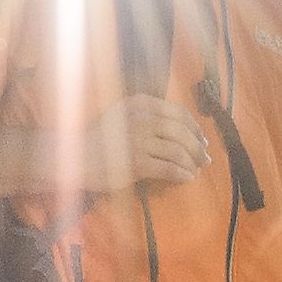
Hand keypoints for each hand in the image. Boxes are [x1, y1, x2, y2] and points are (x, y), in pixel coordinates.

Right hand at [84, 93, 224, 194]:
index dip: (194, 127)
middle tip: (205, 159)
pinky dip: (182, 174)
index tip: (202, 139)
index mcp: (140, 104)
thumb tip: (183, 129)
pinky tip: (186, 178)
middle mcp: (141, 118)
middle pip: (181, 132)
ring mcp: (138, 141)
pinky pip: (169, 168)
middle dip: (198, 147)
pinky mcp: (136, 163)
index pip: (178, 112)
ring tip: (196, 170)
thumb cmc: (101, 139)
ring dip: (192, 162)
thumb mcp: (123, 116)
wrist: (75, 157)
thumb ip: (148, 116)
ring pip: (178, 151)